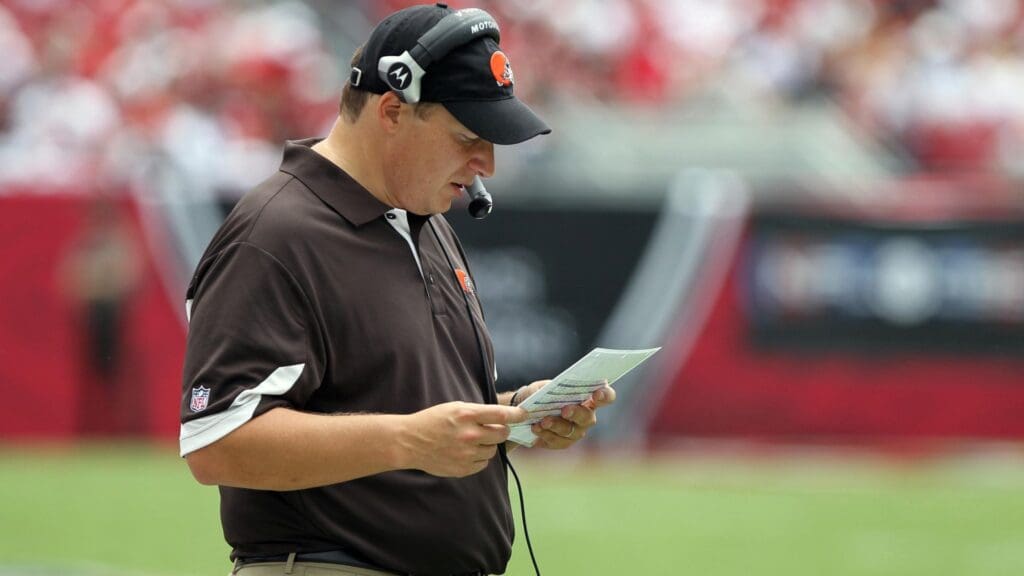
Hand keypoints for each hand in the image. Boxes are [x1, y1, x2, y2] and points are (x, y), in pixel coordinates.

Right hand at [400, 401, 527, 476]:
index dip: (516, 414)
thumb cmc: (433, 421)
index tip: (523, 414)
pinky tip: (467, 452)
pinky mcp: (463, 469)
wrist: (410, 442)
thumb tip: (502, 417)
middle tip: (495, 429)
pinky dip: (479, 458)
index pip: (501, 414)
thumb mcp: (454, 407)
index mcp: (467, 415)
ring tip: (473, 441)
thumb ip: (478, 412)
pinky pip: (483, 464)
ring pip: (492, 450)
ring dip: (488, 445)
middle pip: (501, 434)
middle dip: (501, 430)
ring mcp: (466, 454)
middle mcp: (469, 435)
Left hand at [517, 380, 616, 449]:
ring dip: (557, 425)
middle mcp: (586, 416)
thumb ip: (540, 391)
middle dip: (577, 413)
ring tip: (543, 421)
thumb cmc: (538, 395)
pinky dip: (546, 434)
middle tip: (565, 410)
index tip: (597, 394)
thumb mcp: (537, 388)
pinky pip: (557, 441)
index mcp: (587, 397)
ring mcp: (576, 431)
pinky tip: (536, 428)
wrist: (524, 413)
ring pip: (571, 431)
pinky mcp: (563, 442)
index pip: (606, 397)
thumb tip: (539, 400)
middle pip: (588, 417)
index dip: (605, 396)